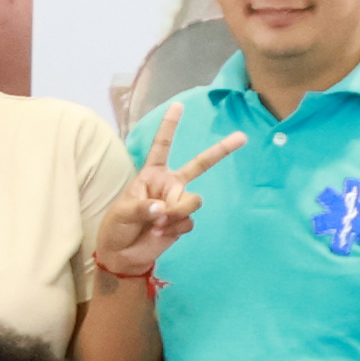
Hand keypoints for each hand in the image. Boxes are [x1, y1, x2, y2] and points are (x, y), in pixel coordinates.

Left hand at [90, 127, 247, 280]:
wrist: (122, 255)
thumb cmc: (117, 228)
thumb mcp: (122, 214)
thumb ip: (142, 208)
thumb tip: (163, 208)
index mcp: (151, 174)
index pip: (162, 146)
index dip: (169, 126)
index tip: (178, 105)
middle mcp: (169, 184)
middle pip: (200, 164)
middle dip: (222, 150)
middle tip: (242, 137)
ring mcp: (178, 202)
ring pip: (193, 200)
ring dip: (176, 213)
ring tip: (155, 224)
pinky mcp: (183, 220)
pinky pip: (188, 220)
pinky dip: (174, 228)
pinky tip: (159, 233)